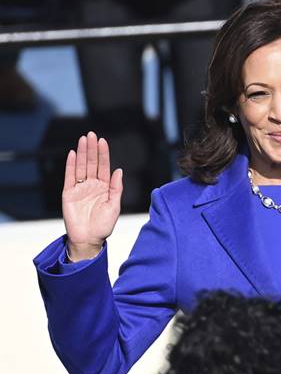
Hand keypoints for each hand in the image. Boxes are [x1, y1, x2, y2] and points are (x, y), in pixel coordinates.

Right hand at [62, 131, 122, 260]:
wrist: (88, 239)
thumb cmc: (103, 225)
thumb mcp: (114, 206)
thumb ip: (116, 188)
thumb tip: (119, 170)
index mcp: (104, 187)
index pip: (103, 166)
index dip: (103, 154)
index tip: (103, 141)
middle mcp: (92, 185)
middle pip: (91, 163)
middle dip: (91, 149)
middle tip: (91, 134)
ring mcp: (80, 188)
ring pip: (80, 167)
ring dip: (81, 153)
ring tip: (83, 139)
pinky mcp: (68, 193)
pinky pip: (69, 177)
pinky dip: (70, 165)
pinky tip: (71, 154)